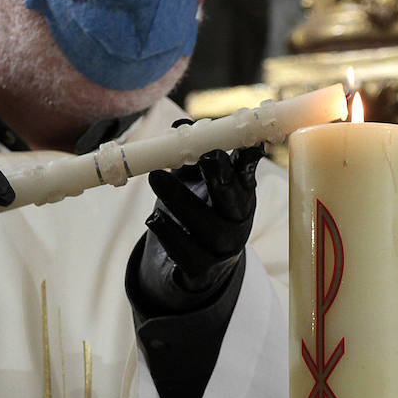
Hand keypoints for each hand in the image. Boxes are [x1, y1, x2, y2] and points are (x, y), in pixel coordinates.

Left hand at [138, 126, 264, 309]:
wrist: (193, 265)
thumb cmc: (196, 211)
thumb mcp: (194, 183)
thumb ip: (190, 156)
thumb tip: (180, 126)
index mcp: (240, 196)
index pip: (245, 176)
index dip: (241, 160)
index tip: (231, 142)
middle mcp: (237, 222)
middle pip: (233, 201)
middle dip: (221, 178)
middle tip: (205, 157)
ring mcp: (222, 249)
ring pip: (207, 227)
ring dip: (182, 200)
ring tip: (156, 177)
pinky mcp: (201, 270)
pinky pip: (187, 254)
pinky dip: (169, 235)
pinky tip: (153, 219)